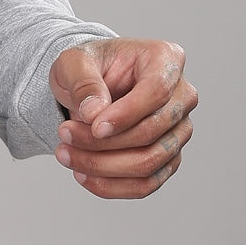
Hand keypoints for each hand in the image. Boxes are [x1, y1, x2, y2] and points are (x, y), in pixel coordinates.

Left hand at [48, 37, 197, 198]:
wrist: (88, 85)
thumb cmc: (87, 67)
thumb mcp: (74, 61)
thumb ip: (83, 81)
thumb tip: (94, 114)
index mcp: (165, 59)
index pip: (157, 91)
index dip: (126, 114)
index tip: (94, 127)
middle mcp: (182, 96)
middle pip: (152, 131)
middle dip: (104, 142)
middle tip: (63, 134)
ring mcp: (179, 130)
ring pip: (150, 162)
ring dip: (103, 166)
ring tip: (65, 155)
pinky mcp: (169, 158)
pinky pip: (146, 183)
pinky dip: (112, 185)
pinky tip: (82, 175)